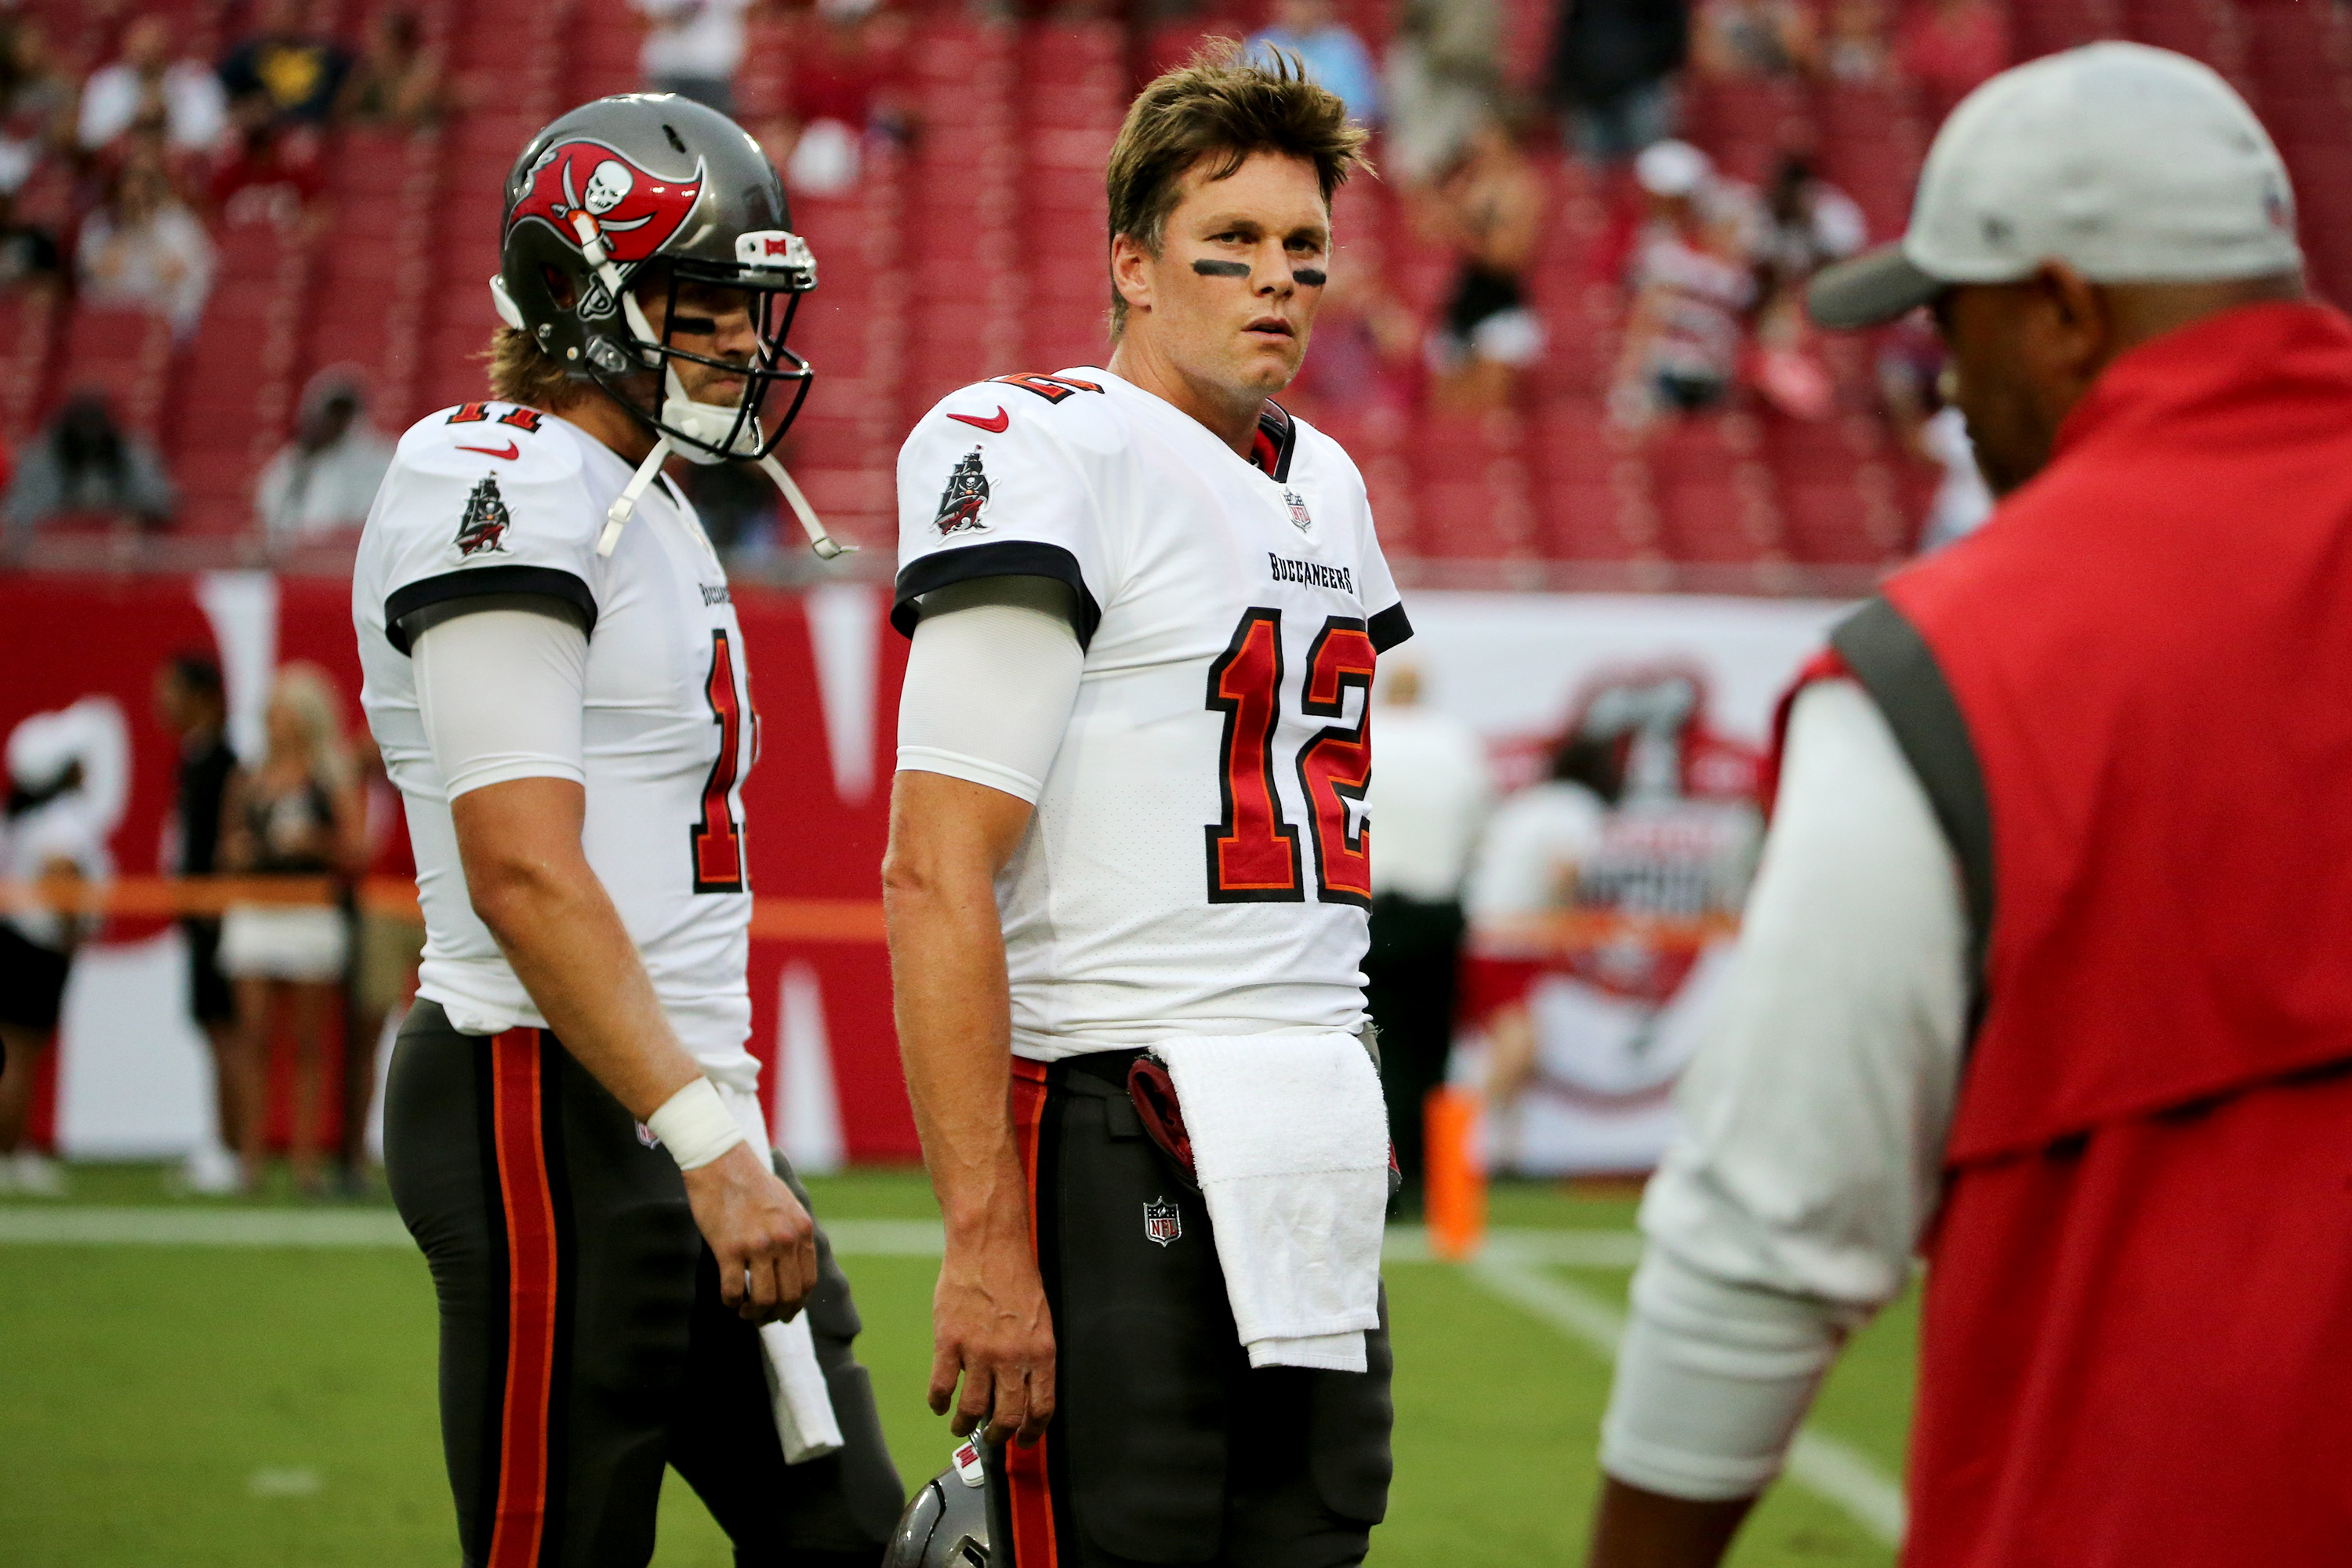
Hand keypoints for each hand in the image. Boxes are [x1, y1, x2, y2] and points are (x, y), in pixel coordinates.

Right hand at [680, 1141, 816, 1323]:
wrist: (720, 1161)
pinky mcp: (728, 1249)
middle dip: (776, 1314)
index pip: (807, 1282)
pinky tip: (729, 1299)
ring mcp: (757, 1245)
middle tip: (763, 1318)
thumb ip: (794, 1233)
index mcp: (801, 1230)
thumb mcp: (788, 1204)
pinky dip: (731, 1302)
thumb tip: (795, 1265)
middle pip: (788, 1296)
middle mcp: (784, 1240)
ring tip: (745, 1311)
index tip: (785, 1311)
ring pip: (763, 1299)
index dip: (796, 1303)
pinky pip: (733, 1291)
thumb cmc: (751, 1182)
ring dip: (754, 1313)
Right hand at [930, 1224, 1055, 1446]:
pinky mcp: (949, 1341)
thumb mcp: (1040, 1318)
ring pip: (972, 1408)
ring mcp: (979, 1351)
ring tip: (961, 1427)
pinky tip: (940, 1404)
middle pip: (1008, 1416)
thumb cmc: (1015, 1276)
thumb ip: (1033, 1354)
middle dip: (999, 1436)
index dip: (1033, 1432)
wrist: (989, 1244)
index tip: (1024, 1441)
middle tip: (991, 1439)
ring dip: (965, 1424)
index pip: (1042, 1408)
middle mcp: (1013, 1357)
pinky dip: (939, 1402)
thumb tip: (1025, 1388)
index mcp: (1041, 1351)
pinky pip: (942, 1386)